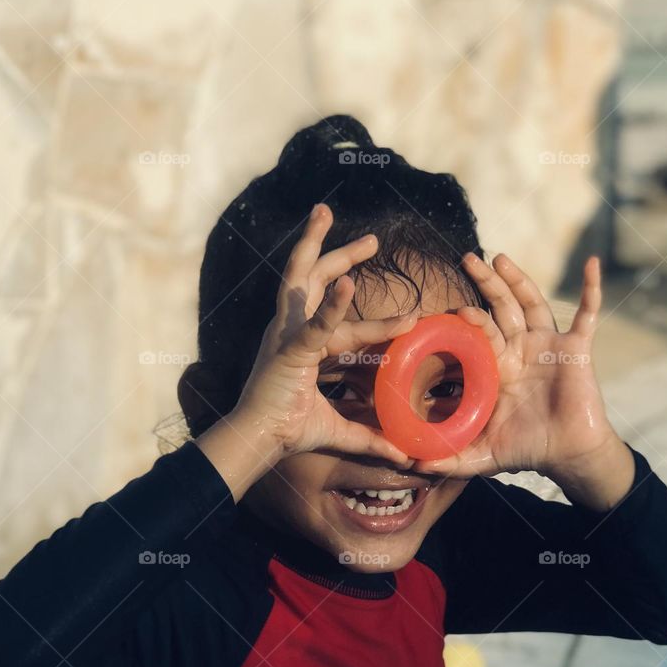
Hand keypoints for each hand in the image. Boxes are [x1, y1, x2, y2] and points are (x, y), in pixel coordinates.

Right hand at [230, 203, 416, 466]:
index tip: (399, 306)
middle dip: (339, 253)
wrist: (259, 442)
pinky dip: (332, 306)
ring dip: (315, 244)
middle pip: (312, 278)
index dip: (364, 306)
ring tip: (325, 211)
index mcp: (302, 344)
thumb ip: (372, 439)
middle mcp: (290, 330)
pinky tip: (350, 283)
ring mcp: (286, 334)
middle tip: (374, 239)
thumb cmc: (288, 433)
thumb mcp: (340, 430)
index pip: (337, 316)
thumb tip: (406, 456)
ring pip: (301, 278)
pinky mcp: (289, 350)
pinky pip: (315, 325)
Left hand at [413, 251, 621, 483]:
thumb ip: (450, 459)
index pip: (479, 334)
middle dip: (486, 284)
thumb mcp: (483, 455)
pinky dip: (591, 289)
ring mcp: (548, 345)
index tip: (449, 308)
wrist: (568, 454)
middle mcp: (521, 349)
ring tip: (500, 257)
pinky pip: (588, 313)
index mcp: (498, 366)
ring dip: (519, 279)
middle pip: (501, 308)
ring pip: (532, 303)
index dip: (467, 320)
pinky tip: (591, 264)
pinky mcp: (577, 347)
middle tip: (467, 259)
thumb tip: (413, 466)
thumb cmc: (527, 450)